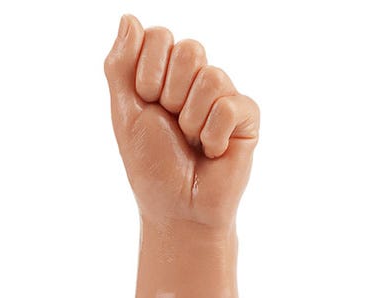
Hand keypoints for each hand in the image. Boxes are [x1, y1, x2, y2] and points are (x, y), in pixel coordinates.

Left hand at [104, 15, 259, 229]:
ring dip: (191, 120)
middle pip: (189, 49)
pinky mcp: (246, 118)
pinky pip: (229, 107)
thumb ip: (120, 65)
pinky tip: (213, 152)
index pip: (159, 36)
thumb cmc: (152, 166)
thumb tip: (128, 17)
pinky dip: (213, 136)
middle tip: (173, 128)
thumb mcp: (125, 113)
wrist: (177, 208)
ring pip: (211, 78)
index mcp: (166, 75)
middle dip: (170, 96)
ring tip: (193, 143)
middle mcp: (196, 80)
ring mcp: (223, 97)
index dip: (147, 73)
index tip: (147, 105)